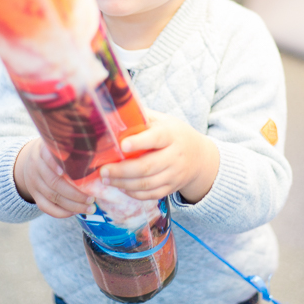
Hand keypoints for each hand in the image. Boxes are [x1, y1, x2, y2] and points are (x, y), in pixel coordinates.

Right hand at [13, 138, 95, 218]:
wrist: (31, 160)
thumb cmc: (55, 152)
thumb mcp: (60, 144)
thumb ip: (73, 149)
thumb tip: (101, 156)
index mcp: (43, 151)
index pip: (48, 157)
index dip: (57, 165)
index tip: (67, 172)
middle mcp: (36, 166)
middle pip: (54, 183)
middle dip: (75, 194)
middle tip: (92, 199)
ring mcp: (33, 182)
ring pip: (52, 197)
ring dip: (72, 205)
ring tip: (89, 208)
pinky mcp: (34, 195)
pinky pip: (46, 207)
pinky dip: (61, 212)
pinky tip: (75, 212)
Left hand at [98, 110, 219, 203]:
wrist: (200, 157)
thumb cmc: (174, 134)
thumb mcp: (164, 121)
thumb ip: (143, 117)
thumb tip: (115, 108)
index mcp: (171, 135)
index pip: (156, 138)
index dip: (139, 142)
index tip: (122, 145)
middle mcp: (175, 156)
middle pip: (147, 167)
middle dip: (122, 171)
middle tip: (103, 170)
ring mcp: (174, 174)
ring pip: (147, 184)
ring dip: (123, 184)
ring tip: (106, 179)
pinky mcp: (172, 188)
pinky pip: (151, 195)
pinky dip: (134, 193)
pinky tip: (121, 187)